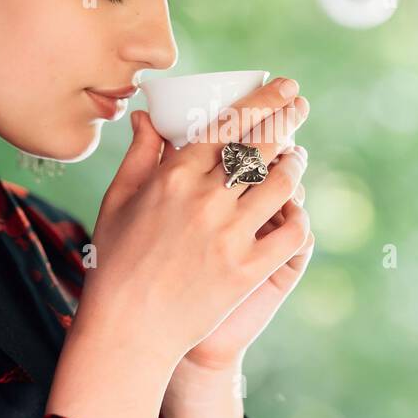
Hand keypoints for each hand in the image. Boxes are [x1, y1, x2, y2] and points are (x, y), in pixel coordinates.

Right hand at [73, 79, 310, 368]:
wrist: (127, 330)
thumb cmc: (117, 262)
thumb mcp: (119, 201)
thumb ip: (140, 155)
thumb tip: (148, 115)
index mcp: (173, 178)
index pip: (227, 125)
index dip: (261, 101)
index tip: (281, 87)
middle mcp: (205, 201)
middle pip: (259, 146)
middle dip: (286, 118)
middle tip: (300, 104)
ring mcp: (229, 236)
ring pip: (280, 184)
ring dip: (293, 164)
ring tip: (296, 156)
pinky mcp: (247, 271)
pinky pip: (291, 232)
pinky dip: (299, 215)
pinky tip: (297, 207)